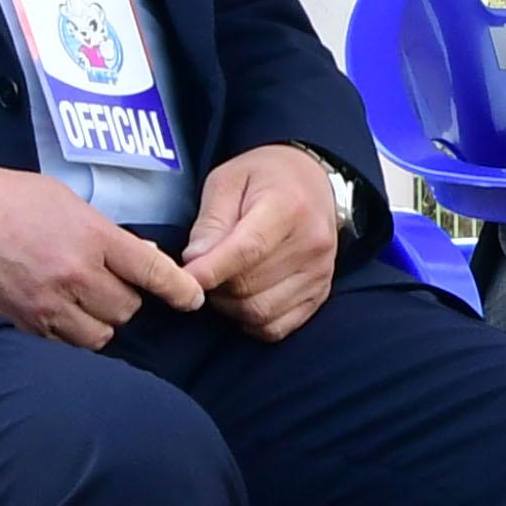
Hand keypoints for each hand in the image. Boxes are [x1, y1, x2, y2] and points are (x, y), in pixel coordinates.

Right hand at [0, 163, 202, 348]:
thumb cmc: (5, 198)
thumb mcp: (65, 200)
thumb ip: (104, 231)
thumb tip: (138, 254)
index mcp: (91, 237)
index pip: (152, 271)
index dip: (180, 289)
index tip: (193, 299)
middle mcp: (76, 275)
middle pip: (129, 308)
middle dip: (127, 297)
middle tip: (110, 280)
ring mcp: (50, 305)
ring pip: (102, 332)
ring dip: (102, 319)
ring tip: (85, 298)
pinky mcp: (26, 325)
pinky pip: (69, 344)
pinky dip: (75, 333)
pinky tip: (63, 312)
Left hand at [183, 143, 343, 342]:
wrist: (314, 181)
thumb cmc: (265, 178)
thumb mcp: (228, 180)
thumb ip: (210, 222)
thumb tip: (195, 262)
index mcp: (287, 206)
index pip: (247, 250)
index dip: (211, 271)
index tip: (185, 279)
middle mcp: (311, 242)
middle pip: (249, 286)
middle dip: (215, 287)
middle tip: (204, 272)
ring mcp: (319, 271)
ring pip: (260, 312)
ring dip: (231, 306)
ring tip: (224, 284)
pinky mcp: (319, 292)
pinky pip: (277, 327)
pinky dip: (252, 321)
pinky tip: (245, 299)